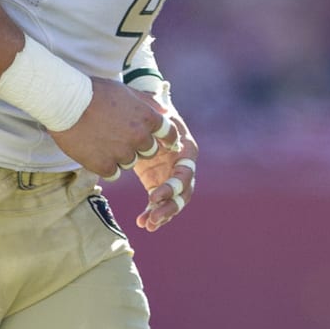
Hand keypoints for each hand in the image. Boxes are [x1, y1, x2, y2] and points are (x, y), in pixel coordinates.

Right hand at [50, 78, 181, 176]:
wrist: (66, 103)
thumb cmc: (95, 92)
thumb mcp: (126, 91)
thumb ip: (148, 103)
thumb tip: (165, 110)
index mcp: (147, 117)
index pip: (169, 134)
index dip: (167, 139)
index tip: (165, 142)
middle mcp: (139, 137)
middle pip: (150, 151)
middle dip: (140, 147)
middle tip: (120, 137)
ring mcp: (122, 153)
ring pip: (130, 163)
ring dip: (121, 156)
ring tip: (102, 141)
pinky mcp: (105, 166)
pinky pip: (114, 173)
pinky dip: (106, 166)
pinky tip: (95, 152)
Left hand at [134, 105, 197, 232]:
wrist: (143, 116)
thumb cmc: (153, 111)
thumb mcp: (156, 110)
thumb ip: (160, 110)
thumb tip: (162, 103)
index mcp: (187, 150)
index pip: (185, 173)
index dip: (172, 187)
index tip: (153, 195)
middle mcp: (183, 166)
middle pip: (183, 193)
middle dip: (169, 207)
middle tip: (153, 219)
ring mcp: (171, 176)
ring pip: (173, 202)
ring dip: (162, 215)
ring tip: (147, 224)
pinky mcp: (158, 182)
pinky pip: (159, 202)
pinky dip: (152, 212)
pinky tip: (142, 222)